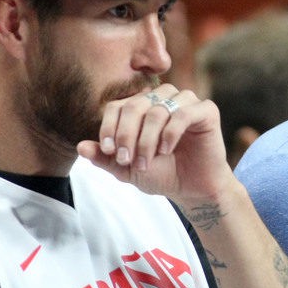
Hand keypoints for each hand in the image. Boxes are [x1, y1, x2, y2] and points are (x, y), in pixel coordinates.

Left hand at [76, 84, 231, 206]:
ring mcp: (186, 102)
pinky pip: (183, 113)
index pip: (118, 106)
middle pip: (135, 106)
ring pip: (157, 109)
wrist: (192, 189)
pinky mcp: (206, 111)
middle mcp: (163, 98)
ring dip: (147, 138)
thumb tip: (80, 147)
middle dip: (127, 135)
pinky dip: (170, 133)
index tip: (108, 151)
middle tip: (127, 160)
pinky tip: (166, 150)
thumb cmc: (161, 174)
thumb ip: (105, 158)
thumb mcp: (127, 169)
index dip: (109, 127)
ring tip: (147, 160)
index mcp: (143, 106)